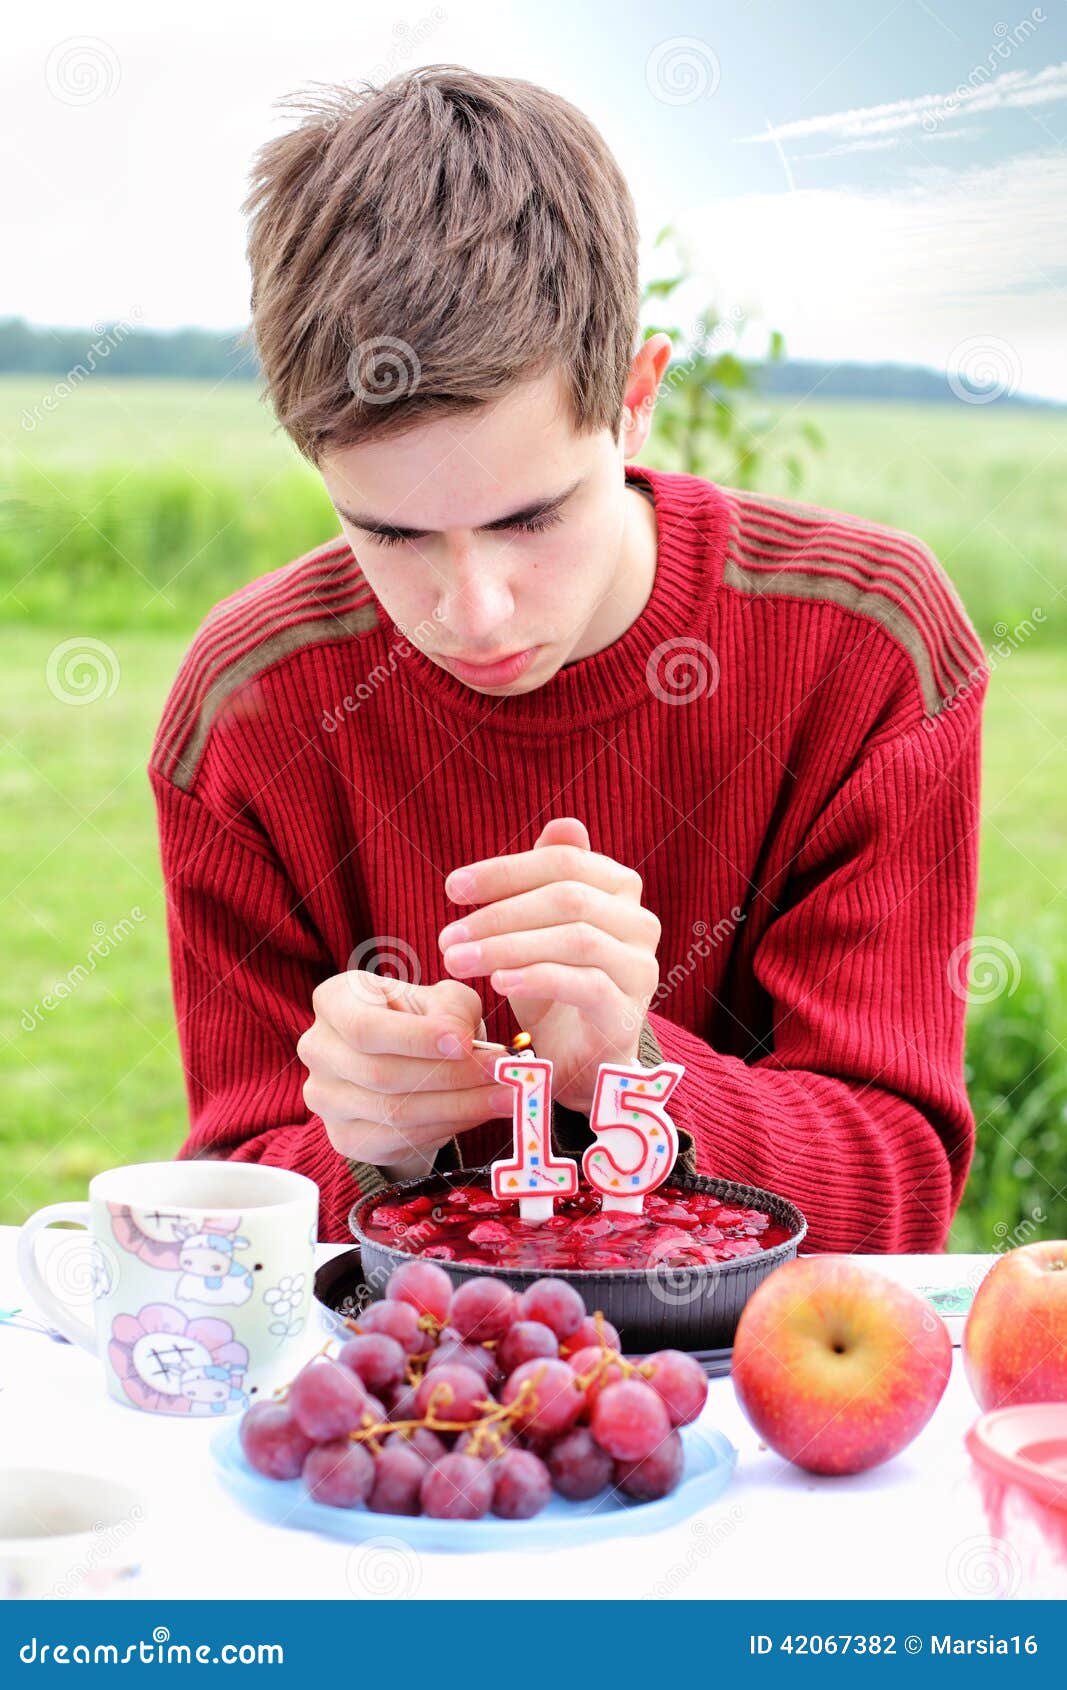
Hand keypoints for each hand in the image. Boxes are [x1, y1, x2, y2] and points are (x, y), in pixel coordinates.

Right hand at [296, 973, 507, 1180]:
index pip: (367, 1026)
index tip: (464, 1043)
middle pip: (384, 1074)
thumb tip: (460, 1039)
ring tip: (507, 1096)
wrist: (405, 1063)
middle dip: (453, 1076)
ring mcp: (326, 1099)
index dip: (415, 1038)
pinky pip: (400, 1139)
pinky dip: (447, 1128)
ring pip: (395, 1112)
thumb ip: (453, 1009)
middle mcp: (319, 1049)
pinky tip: (480, 1113)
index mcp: (335, 1002)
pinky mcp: (344, 1138)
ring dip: (460, 1106)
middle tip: (504, 1075)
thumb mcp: (441, 1000)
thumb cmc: (425, 1021)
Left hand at [438, 818, 660, 1112]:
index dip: (505, 871)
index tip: (452, 888)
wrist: (578, 1060)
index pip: (563, 862)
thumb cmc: (555, 985)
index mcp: (620, 889)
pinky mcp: (627, 1012)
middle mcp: (639, 923)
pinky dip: (535, 978)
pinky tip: (497, 984)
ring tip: (456, 960)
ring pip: (574, 939)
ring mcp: (639, 968)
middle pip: (567, 898)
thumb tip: (564, 823)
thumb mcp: (543, 927)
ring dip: (506, 947)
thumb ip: (550, 876)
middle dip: (498, 913)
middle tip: (446, 935)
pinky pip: (583, 984)